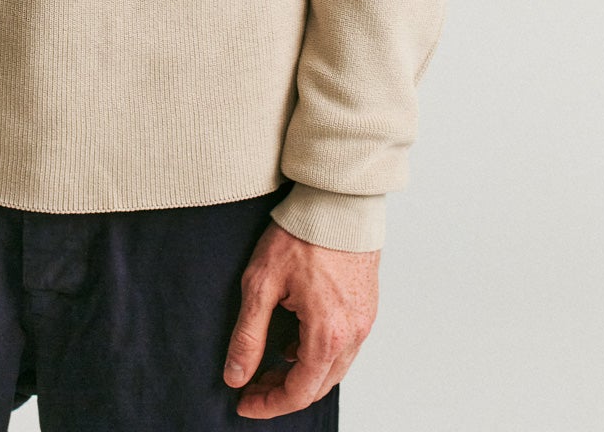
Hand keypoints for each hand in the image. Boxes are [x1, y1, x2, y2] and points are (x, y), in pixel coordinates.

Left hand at [223, 220, 378, 417]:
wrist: (337, 200)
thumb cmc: (301, 233)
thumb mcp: (261, 282)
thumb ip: (248, 335)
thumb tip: (236, 376)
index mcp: (328, 333)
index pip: (299, 392)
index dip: (269, 404)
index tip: (245, 402)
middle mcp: (353, 334)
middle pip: (318, 386)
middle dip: (283, 392)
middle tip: (252, 384)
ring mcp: (364, 321)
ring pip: (333, 370)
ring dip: (302, 375)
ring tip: (271, 363)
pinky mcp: (367, 308)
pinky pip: (344, 348)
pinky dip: (319, 355)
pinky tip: (295, 341)